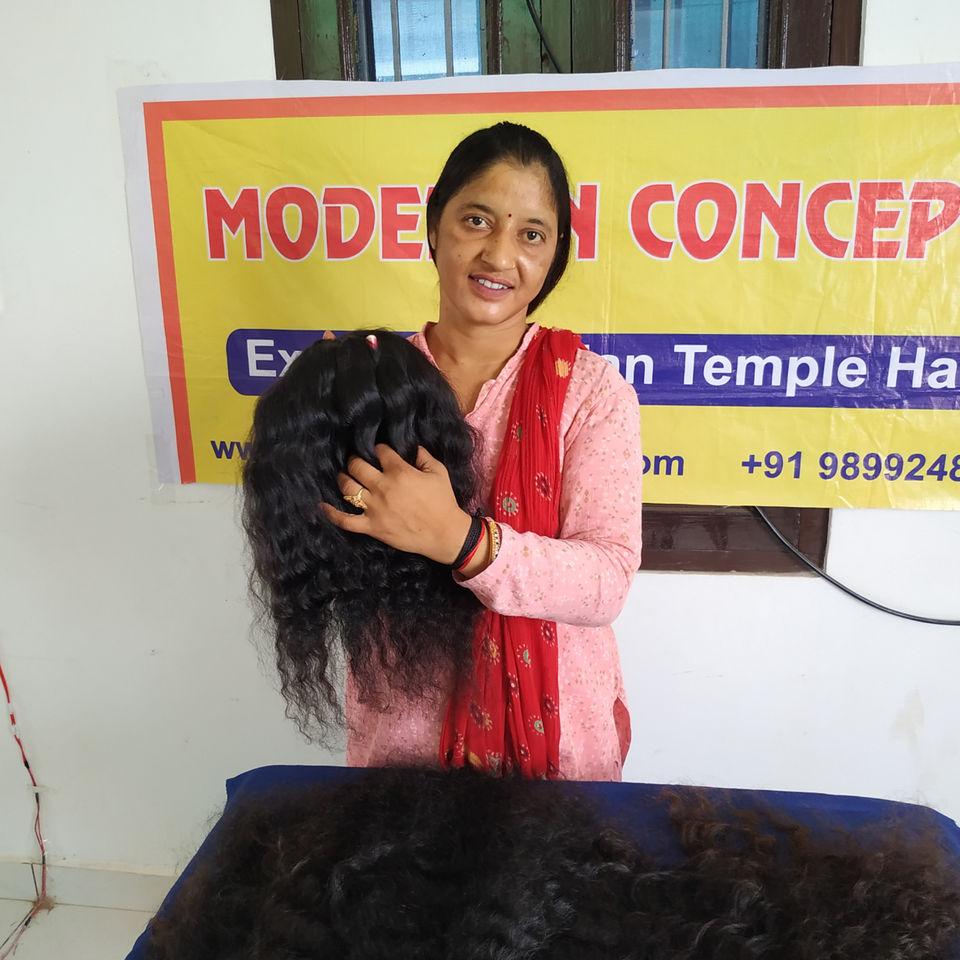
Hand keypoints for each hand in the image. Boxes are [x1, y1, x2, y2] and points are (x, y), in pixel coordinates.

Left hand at [322, 444, 472, 564]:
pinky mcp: (371, 526)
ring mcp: (374, 508)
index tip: (380, 451)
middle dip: (355, 460)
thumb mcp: (438, 473)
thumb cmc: (443, 502)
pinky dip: (332, 513)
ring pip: (348, 488)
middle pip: (357, 466)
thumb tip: (414, 446)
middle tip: (357, 461)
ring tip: (345, 476)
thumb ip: (424, 456)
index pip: (380, 451)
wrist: (444, 533)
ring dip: (343, 479)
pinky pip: (345, 520)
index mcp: (399, 472)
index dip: (379, 449)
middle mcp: (383, 487)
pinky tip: (322, 506)